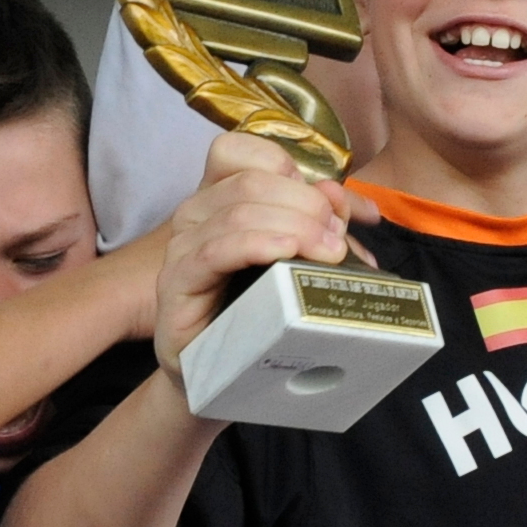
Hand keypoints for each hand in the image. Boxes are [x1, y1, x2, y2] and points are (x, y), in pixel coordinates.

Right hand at [155, 133, 357, 385]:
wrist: (219, 375)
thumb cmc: (256, 314)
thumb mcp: (297, 262)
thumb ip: (319, 229)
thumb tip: (350, 205)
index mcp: (219, 198)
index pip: (238, 150)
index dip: (285, 165)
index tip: (327, 201)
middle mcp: (195, 215)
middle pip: (252, 182)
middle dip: (306, 204)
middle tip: (338, 239)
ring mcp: (181, 248)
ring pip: (237, 212)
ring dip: (293, 225)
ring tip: (327, 251)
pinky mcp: (176, 285)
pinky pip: (214, 251)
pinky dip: (254, 244)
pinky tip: (283, 252)